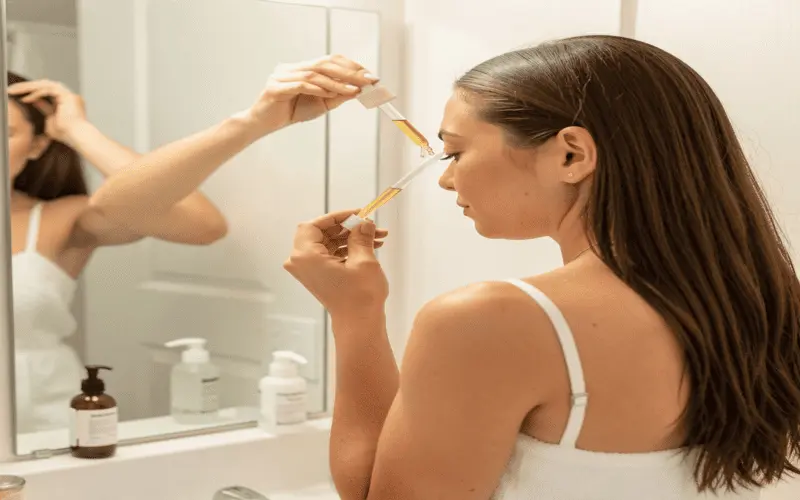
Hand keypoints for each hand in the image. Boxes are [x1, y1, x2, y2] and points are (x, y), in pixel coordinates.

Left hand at [7, 79, 88, 145]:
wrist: (77, 137)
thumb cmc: (67, 134)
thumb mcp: (50, 120)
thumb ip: (44, 109)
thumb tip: (35, 101)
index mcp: (66, 101)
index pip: (45, 91)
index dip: (30, 91)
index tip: (16, 93)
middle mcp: (68, 96)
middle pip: (44, 85)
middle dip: (26, 86)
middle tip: (11, 89)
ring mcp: (69, 94)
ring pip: (44, 85)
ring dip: (28, 87)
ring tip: (14, 91)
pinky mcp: (67, 95)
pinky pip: (48, 90)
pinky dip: (36, 94)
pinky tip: (27, 99)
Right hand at [246, 55, 378, 135]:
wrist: (263, 124)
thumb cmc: (290, 112)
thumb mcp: (321, 104)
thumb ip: (337, 96)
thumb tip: (358, 90)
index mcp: (302, 68)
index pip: (330, 60)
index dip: (351, 66)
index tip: (369, 75)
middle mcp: (292, 67)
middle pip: (324, 64)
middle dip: (349, 72)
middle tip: (367, 80)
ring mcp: (282, 75)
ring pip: (314, 74)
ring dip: (337, 82)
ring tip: (353, 90)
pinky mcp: (276, 87)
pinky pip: (301, 85)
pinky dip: (318, 89)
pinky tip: (331, 94)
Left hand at [284, 209, 388, 317]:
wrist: (359, 325)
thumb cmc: (360, 295)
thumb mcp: (363, 259)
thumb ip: (361, 235)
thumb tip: (364, 222)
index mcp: (305, 255)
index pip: (315, 224)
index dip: (337, 217)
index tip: (357, 215)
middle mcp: (301, 262)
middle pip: (321, 233)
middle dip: (348, 228)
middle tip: (370, 225)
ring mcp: (309, 271)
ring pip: (328, 244)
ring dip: (351, 238)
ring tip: (377, 237)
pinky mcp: (318, 277)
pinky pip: (330, 255)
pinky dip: (348, 250)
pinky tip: (371, 246)